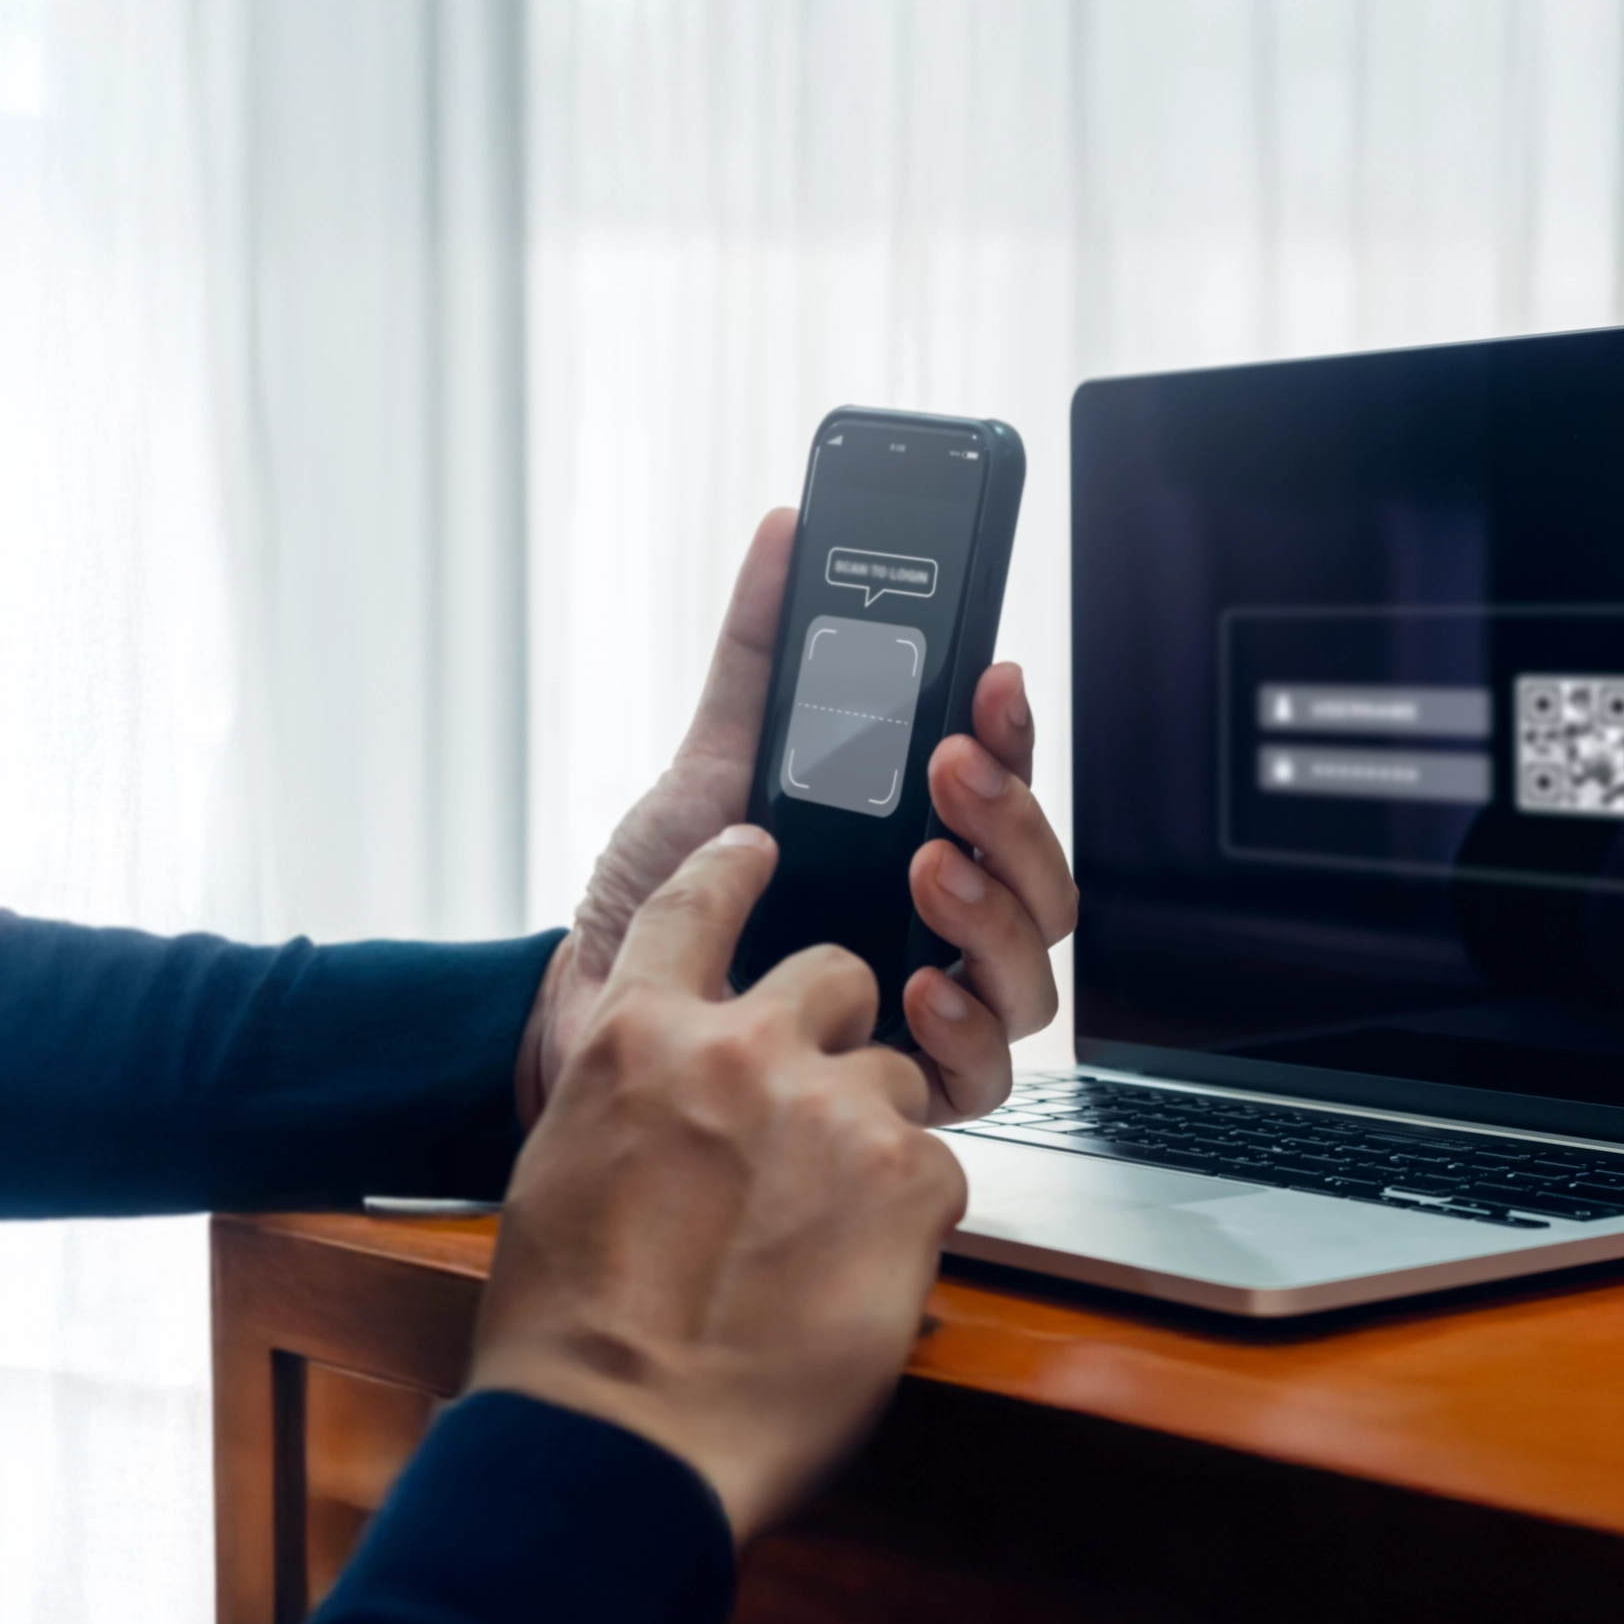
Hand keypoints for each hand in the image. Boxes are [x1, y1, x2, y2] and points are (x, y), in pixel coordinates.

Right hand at [470, 827, 967, 1541]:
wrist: (618, 1435)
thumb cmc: (570, 1331)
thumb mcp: (563, 1168)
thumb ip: (633, 1099)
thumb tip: (674, 1103)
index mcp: (633, 1037)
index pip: (692, 901)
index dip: (732, 869)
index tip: (757, 846)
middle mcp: (734, 1048)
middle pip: (834, 972)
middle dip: (838, 1029)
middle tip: (815, 1108)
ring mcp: (827, 1106)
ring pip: (897, 1074)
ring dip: (874, 1135)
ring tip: (827, 1229)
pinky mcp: (906, 1179)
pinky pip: (939, 1167)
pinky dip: (909, 1219)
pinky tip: (855, 1276)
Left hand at [517, 508, 1077, 1128]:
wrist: (586, 1010)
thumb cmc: (655, 902)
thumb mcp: (708, 767)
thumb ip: (758, 662)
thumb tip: (786, 534)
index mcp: (907, 840)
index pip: (998, 783)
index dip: (1012, 730)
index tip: (990, 677)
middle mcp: (934, 922)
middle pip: (1037, 874)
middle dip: (1010, 812)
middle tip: (948, 767)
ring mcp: (931, 1005)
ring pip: (1031, 970)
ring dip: (994, 912)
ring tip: (926, 870)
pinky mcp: (906, 1089)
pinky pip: (986, 1074)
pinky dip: (966, 1029)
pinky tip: (920, 990)